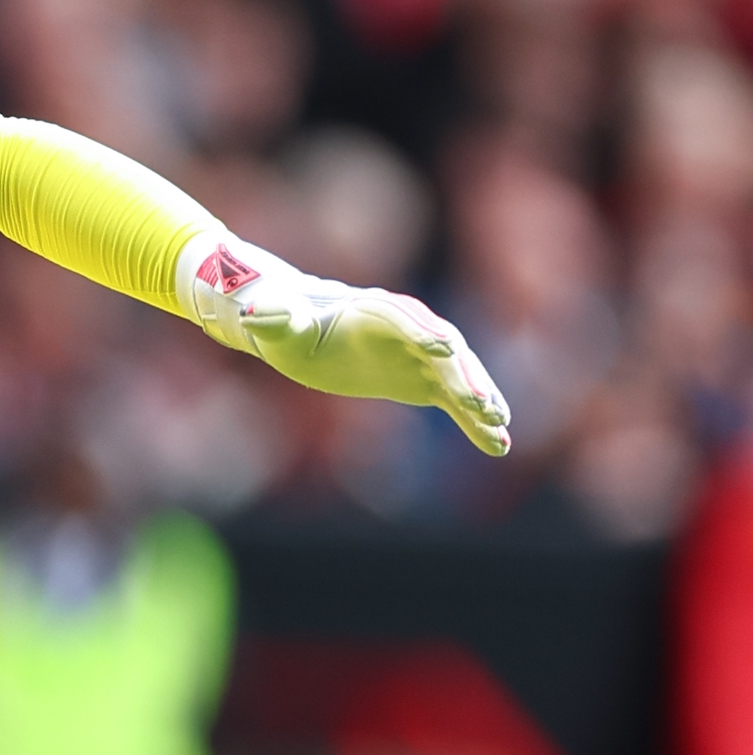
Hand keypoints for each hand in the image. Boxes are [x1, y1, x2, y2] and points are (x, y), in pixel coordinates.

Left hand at [177, 234, 511, 455]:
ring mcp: (421, 354)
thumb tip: (254, 319)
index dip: (422, 331)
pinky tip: (498, 446)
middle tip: (482, 403)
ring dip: (480, 397)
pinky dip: (476, 421)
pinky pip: (456, 401)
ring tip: (500, 425)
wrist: (296, 328)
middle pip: (443, 349)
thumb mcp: (275, 320)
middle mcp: (407, 328)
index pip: (404, 317)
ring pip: (459, 375)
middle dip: (462, 373)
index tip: (444, 346)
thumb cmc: (282, 318)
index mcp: (372, 309)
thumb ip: (274, 319)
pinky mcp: (424, 380)